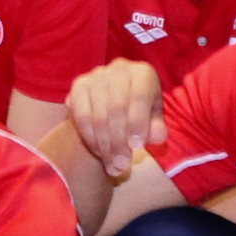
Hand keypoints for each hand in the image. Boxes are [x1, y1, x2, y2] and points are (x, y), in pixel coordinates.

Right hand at [63, 58, 164, 182]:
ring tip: (112, 166)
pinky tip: (98, 152)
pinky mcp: (78, 85)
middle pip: (116, 108)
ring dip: (104, 145)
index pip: (140, 96)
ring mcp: (95, 76)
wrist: (116, 100)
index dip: (138, 122)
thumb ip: (157, 127)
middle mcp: (118, 68)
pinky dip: (89, 137)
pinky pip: (81, 115)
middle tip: (122, 165)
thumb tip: (156, 136)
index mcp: (143, 73)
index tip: (137, 147)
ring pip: (98, 115)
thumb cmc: (141, 111)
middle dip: (119, 141)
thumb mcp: (154, 118)